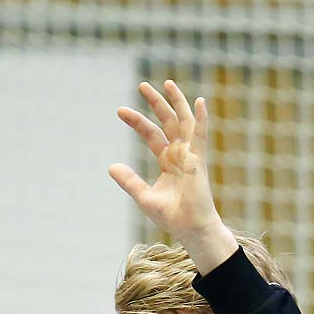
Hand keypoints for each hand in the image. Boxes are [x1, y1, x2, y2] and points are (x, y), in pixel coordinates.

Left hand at [110, 80, 236, 272]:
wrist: (191, 229)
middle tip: (141, 85)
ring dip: (177, 102)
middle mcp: (180, 154)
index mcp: (168, 161)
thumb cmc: (173, 217)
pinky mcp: (199, 161)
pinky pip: (201, 136)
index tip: (120, 111)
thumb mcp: (144, 197)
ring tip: (167, 83)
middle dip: (156, 103)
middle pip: (168, 121)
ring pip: (185, 122)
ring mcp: (191, 155)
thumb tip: (111, 166)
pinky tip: (200, 102)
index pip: (152, 134)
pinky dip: (201, 119)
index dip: (137, 121)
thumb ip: (129, 181)